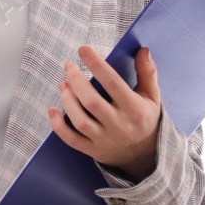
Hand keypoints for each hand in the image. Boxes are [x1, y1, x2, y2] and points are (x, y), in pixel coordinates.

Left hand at [49, 45, 161, 180]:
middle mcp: (119, 125)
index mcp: (135, 109)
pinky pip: (71, 139)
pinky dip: (58, 126)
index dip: (97, 64)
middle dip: (76, 80)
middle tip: (69, 65)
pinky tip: (52, 110)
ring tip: (64, 83)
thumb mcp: (152, 97)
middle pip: (91, 101)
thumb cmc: (144, 118)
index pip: (113, 83)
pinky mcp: (93, 150)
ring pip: (80, 120)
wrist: (145, 155)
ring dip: (67, 100)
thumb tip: (143, 50)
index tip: (83, 49)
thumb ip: (147, 73)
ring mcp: (105, 140)